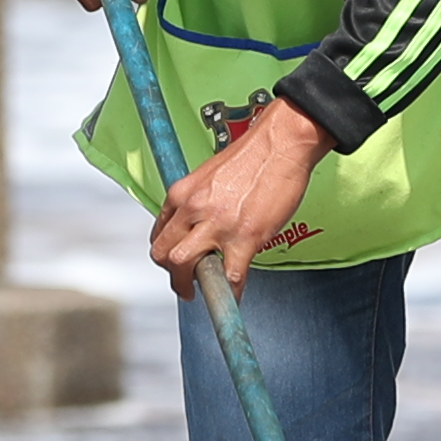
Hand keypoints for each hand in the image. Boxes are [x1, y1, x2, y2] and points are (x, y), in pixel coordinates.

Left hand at [151, 95, 325, 294]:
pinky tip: (235, 296)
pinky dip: (231, 293)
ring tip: (205, 292)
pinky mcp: (244, 237)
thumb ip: (200, 201)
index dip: (168, 253)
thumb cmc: (254, 156)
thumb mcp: (210, 175)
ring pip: (183, 266)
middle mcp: (193, 208)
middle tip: (186, 284)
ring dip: (190, 286)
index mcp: (182, 193)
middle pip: (164, 254)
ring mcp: (217, 224)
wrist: (280, 144)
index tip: (178, 261)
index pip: (160, 233)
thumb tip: (201, 223)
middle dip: (173, 275)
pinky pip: (229, 276)